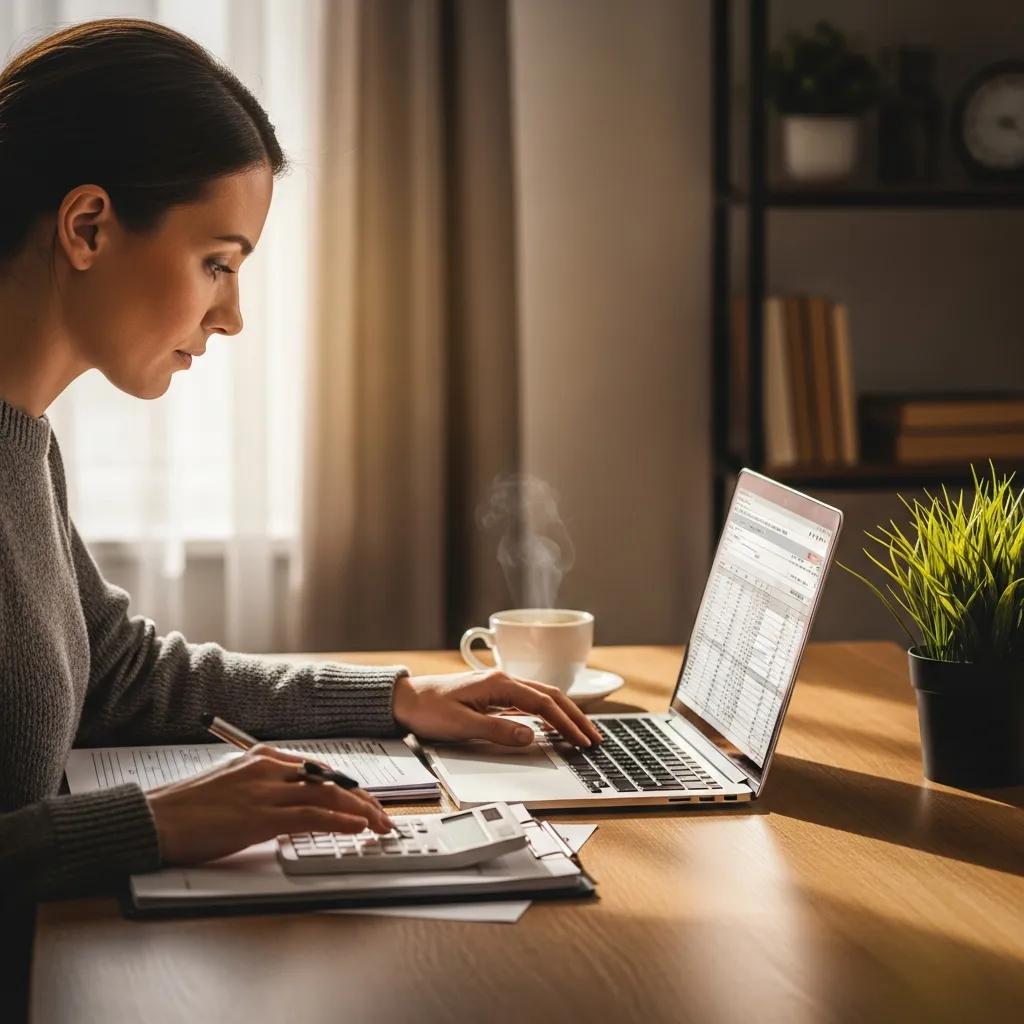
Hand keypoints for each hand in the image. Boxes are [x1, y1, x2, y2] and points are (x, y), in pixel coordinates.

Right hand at [147, 743, 393, 864]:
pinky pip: (311, 816)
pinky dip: (339, 821)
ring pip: (327, 796)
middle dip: (361, 798)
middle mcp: (268, 768)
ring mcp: (265, 790)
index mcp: (262, 758)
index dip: (347, 787)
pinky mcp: (259, 816)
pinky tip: (356, 828)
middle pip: (330, 779)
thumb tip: (290, 805)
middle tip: (382, 814)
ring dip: (360, 811)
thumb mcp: (231, 787)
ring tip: (379, 824)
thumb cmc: (187, 808)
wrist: (153, 818)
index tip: (364, 800)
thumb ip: (262, 789)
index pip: (319, 770)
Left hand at [392, 669, 603, 747]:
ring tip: (582, 733)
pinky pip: (528, 703)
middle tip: (594, 738)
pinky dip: (547, 714)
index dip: (567, 723)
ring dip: (564, 715)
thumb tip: (532, 736)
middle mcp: (503, 681)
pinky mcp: (493, 696)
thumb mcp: (462, 725)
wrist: (404, 700)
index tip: (583, 740)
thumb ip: (498, 731)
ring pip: (542, 698)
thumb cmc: (428, 710)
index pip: (544, 703)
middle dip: (575, 717)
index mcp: (499, 684)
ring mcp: (499, 687)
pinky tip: (554, 726)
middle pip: (550, 696)